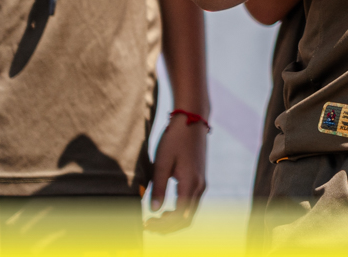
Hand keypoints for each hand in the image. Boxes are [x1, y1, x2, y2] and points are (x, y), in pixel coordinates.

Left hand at [147, 111, 206, 228]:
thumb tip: (153, 209)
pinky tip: (164, 208)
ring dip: (173, 220)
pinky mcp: (199, 178)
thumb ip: (158, 187)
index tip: (146, 222)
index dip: (163, 224)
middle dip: (167, 227)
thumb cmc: (175, 139)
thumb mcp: (162, 162)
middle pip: (187, 219)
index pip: (179, 216)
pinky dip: (178, 211)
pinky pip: (191, 203)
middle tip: (148, 224)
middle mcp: (199, 186)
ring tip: (154, 218)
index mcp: (190, 183)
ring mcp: (201, 182)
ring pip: (190, 212)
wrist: (192, 119)